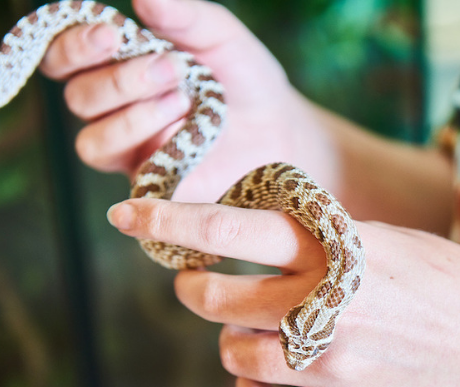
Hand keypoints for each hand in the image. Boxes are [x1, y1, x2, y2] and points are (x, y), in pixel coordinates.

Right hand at [39, 0, 335, 203]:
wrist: (282, 130)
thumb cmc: (245, 79)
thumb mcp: (221, 38)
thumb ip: (186, 17)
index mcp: (117, 66)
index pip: (64, 57)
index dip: (74, 46)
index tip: (110, 35)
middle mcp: (115, 109)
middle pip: (78, 99)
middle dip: (118, 81)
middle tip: (171, 69)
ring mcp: (132, 151)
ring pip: (93, 142)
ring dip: (133, 119)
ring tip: (183, 103)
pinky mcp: (154, 184)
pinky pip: (130, 179)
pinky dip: (152, 157)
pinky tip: (184, 136)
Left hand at [106, 196, 459, 386]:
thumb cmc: (457, 288)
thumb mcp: (397, 241)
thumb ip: (331, 238)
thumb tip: (266, 234)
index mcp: (346, 252)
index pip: (242, 227)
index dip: (179, 220)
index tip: (133, 218)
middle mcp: (333, 306)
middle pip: (218, 299)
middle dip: (197, 289)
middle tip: (202, 285)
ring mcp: (336, 365)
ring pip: (235, 356)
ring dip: (232, 342)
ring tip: (255, 335)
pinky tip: (268, 380)